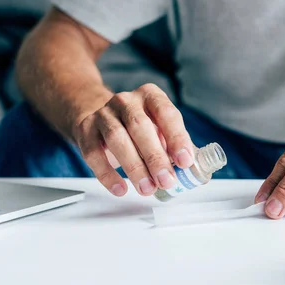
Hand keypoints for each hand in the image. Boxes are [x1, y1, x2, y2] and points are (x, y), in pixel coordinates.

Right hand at [73, 83, 193, 196]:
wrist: (97, 116)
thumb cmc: (137, 127)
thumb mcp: (159, 129)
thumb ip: (177, 147)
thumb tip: (198, 173)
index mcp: (151, 96)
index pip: (167, 113)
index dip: (177, 138)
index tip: (185, 161)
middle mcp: (126, 101)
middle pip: (140, 126)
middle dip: (155, 157)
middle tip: (166, 181)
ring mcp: (103, 113)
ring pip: (117, 139)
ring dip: (134, 167)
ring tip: (147, 189)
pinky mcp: (85, 130)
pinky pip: (93, 153)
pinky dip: (107, 173)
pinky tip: (121, 188)